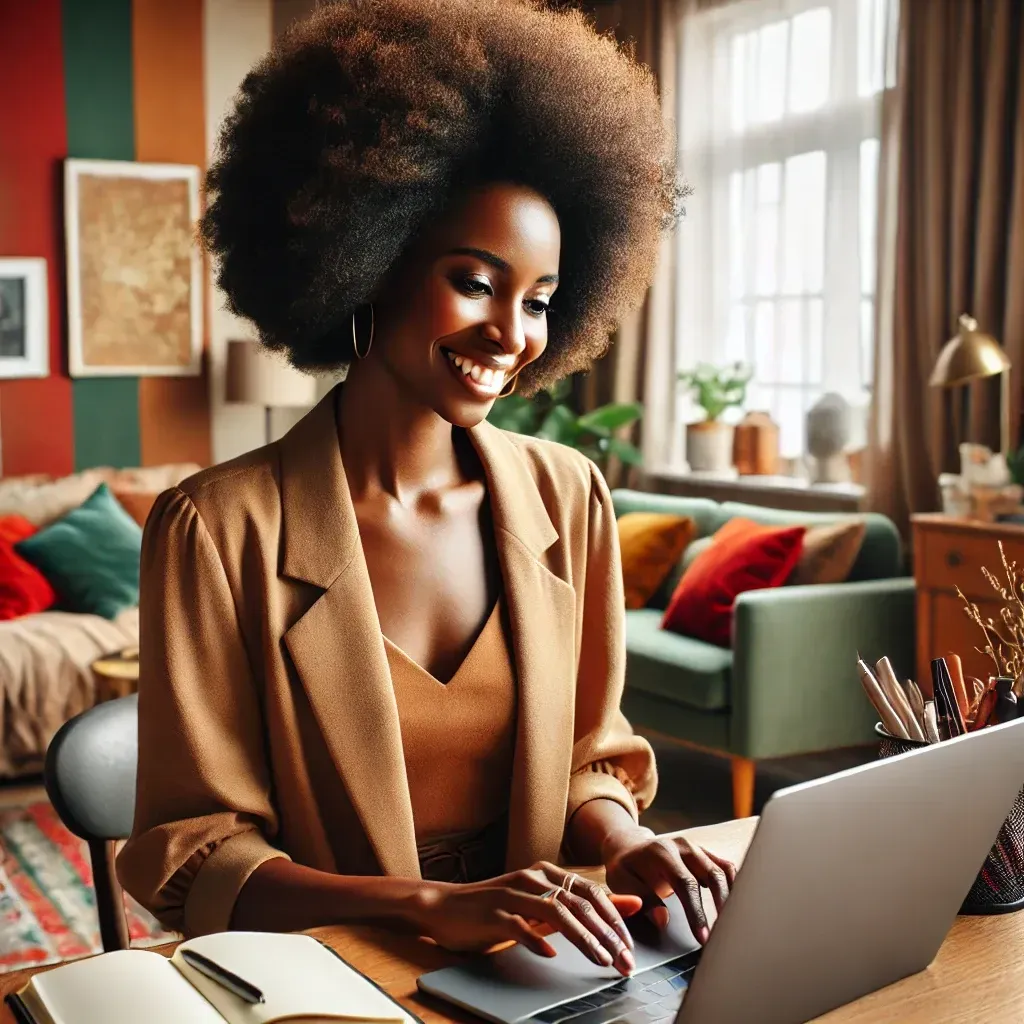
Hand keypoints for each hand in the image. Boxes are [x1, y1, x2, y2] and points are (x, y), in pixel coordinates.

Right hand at [414, 862, 641, 974]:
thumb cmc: (498, 908)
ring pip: (555, 912)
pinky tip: (549, 955)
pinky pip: (518, 925)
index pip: (590, 892)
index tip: (630, 945)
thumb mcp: (542, 905)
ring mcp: (512, 893)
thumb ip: (582, 905)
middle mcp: (532, 878)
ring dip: (583, 938)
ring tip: (601, 960)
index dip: (614, 918)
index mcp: (546, 873)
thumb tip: (630, 904)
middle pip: (578, 903)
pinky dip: (536, 939)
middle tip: (624, 960)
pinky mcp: (492, 912)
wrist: (446, 907)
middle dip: (606, 933)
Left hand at [601, 827, 736, 944]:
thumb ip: (643, 900)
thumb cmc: (625, 867)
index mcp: (662, 852)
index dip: (696, 912)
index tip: (703, 937)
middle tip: (724, 935)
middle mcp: (683, 846)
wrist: (629, 846)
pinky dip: (734, 885)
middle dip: (721, 907)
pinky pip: (725, 867)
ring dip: (732, 897)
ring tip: (733, 924)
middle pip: (711, 875)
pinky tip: (735, 905)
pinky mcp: (704, 853)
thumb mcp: (622, 882)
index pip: (685, 883)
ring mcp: (696, 848)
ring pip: (723, 871)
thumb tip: (663, 920)